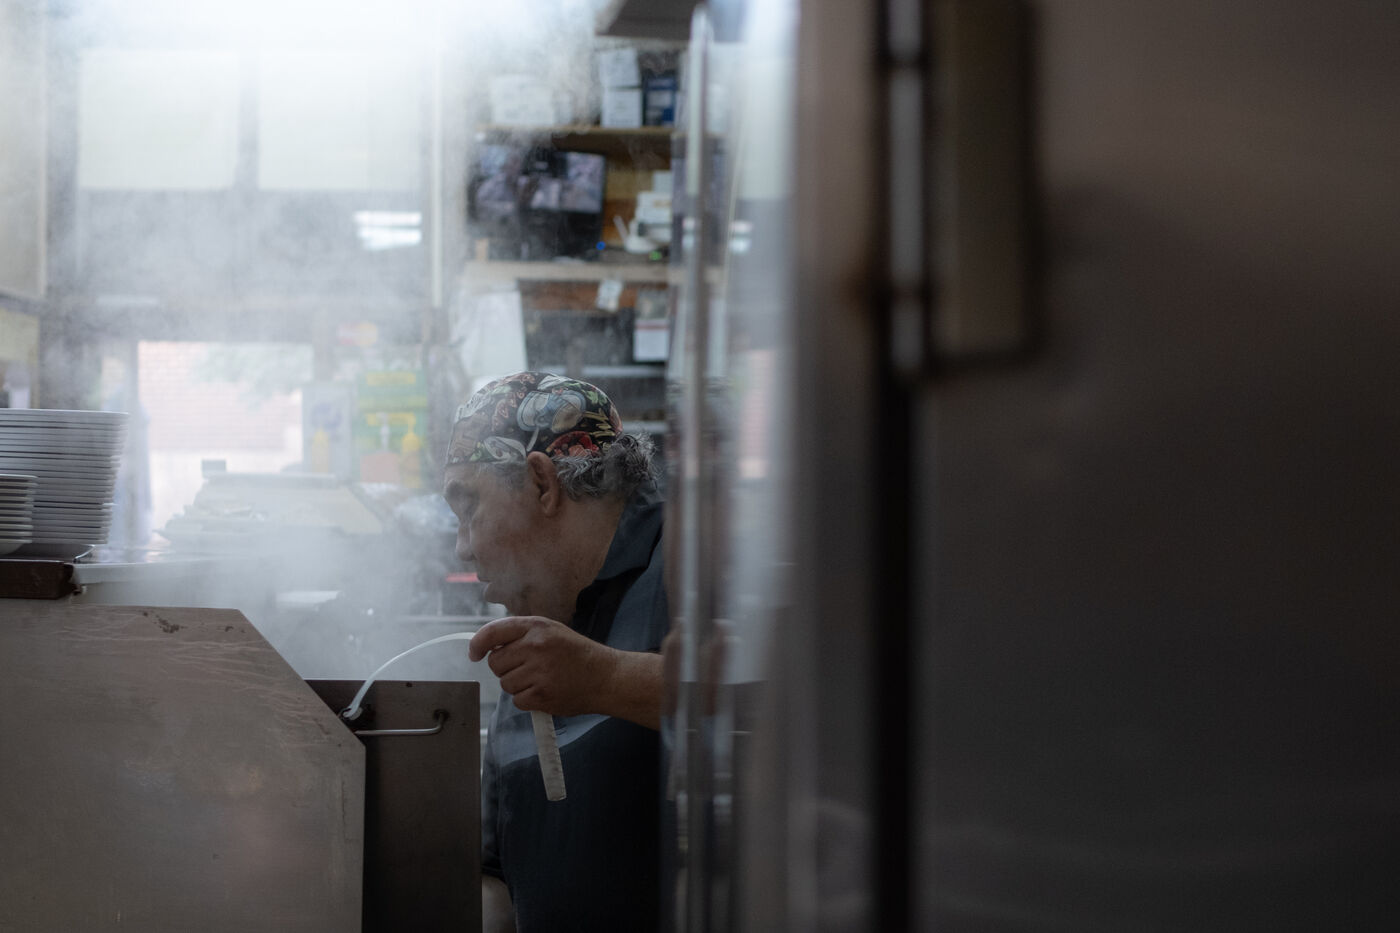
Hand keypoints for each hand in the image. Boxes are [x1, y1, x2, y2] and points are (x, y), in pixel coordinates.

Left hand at [469, 616, 615, 717]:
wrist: (605, 677)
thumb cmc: (577, 654)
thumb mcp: (552, 631)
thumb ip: (522, 634)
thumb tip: (488, 646)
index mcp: (536, 626)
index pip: (493, 631)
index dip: (478, 644)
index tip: (474, 653)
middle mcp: (535, 646)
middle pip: (496, 662)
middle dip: (506, 668)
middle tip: (527, 668)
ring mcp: (538, 671)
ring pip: (505, 683)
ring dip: (518, 685)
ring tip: (541, 679)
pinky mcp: (541, 694)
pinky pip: (517, 700)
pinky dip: (527, 699)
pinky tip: (545, 691)